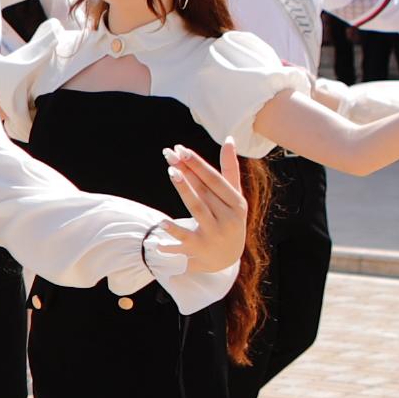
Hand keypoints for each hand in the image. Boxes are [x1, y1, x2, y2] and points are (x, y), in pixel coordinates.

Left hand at [160, 149, 249, 270]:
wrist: (227, 259)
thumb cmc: (229, 219)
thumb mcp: (234, 197)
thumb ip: (230, 169)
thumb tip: (228, 138)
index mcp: (237, 204)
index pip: (215, 180)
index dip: (198, 164)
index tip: (181, 149)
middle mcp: (228, 219)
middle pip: (203, 191)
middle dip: (186, 171)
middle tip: (169, 153)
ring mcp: (213, 235)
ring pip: (197, 209)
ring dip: (184, 191)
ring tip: (171, 172)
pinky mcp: (198, 249)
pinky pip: (183, 239)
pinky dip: (173, 233)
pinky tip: (161, 223)